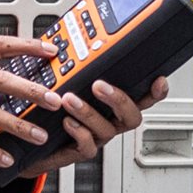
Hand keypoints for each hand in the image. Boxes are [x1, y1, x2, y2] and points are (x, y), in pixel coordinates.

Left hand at [19, 75, 169, 177]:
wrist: (34, 141)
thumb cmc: (54, 110)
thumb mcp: (68, 83)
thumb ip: (80, 68)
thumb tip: (83, 42)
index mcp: (113, 104)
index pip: (142, 98)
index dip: (155, 92)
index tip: (158, 79)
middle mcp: (109, 121)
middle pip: (132, 116)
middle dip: (119, 99)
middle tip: (99, 85)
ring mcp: (97, 137)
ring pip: (107, 129)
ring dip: (89, 112)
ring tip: (69, 99)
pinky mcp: (80, 151)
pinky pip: (88, 146)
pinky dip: (79, 133)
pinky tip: (67, 121)